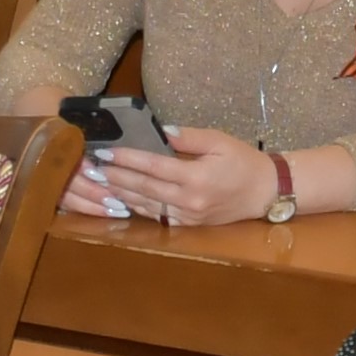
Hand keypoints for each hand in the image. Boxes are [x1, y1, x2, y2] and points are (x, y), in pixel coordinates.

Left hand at [87, 127, 278, 228]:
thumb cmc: (243, 161)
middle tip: (91, 167)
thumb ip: (187, 137)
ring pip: (145, 205)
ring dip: (120, 193)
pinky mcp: (188, 224)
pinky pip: (156, 216)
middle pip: (143, 188)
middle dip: (115, 177)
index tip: (105, 151)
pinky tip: (120, 198)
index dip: (126, 159)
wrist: (265, 192)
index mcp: (195, 177)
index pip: (152, 167)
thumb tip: (159, 131)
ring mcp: (187, 216)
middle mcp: (188, 200)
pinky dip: (136, 206)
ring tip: (98, 182)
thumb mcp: (218, 140)